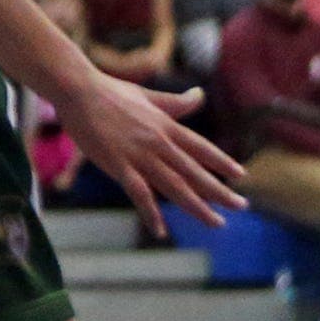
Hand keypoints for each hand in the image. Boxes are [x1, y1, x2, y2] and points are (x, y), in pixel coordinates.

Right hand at [52, 69, 243, 239]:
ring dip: (198, 206)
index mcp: (165, 125)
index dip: (222, 162)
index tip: (241, 176)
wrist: (78, 90)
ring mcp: (139, 155)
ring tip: (217, 222)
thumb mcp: (148, 96)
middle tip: (242, 206)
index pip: (201, 147)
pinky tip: (160, 230)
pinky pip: (139, 194)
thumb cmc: (110, 90)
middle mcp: (158, 142)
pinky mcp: (118, 165)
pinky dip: (151, 214)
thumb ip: (175, 102)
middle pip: (195, 172)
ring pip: (175, 186)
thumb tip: (200, 94)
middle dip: (220, 191)